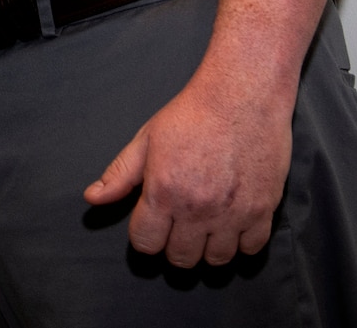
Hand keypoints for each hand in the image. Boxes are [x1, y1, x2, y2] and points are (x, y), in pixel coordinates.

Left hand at [83, 70, 294, 267]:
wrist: (241, 96)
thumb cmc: (191, 115)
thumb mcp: (146, 140)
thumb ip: (120, 175)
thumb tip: (92, 198)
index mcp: (164, 192)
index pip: (145, 243)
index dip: (144, 237)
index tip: (151, 225)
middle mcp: (197, 210)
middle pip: (180, 258)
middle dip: (173, 246)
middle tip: (177, 227)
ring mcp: (233, 213)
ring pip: (216, 260)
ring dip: (207, 248)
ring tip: (204, 227)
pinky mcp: (263, 210)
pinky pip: (251, 249)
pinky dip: (241, 243)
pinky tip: (232, 224)